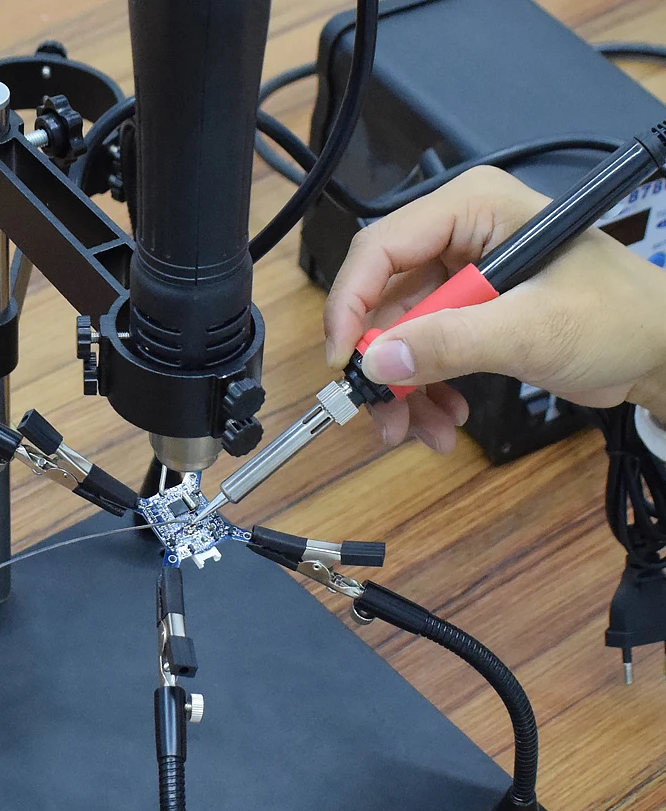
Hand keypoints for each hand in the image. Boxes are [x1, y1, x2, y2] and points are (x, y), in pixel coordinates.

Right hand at [324, 165, 665, 449]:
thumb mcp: (533, 329)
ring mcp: (461, 279)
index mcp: (473, 210)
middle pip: (382, 300)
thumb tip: (377, 361)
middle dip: (381, 364)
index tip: (346, 363)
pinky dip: (425, 391)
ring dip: (403, 390)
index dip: (351, 306)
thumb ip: (452, 342)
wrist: (661, 351)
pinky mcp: (467, 314)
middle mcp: (458, 238)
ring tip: (423, 432)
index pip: (381, 249)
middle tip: (386, 415)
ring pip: (397, 336)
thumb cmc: (619, 318)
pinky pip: (422, 353)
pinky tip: (446, 418)